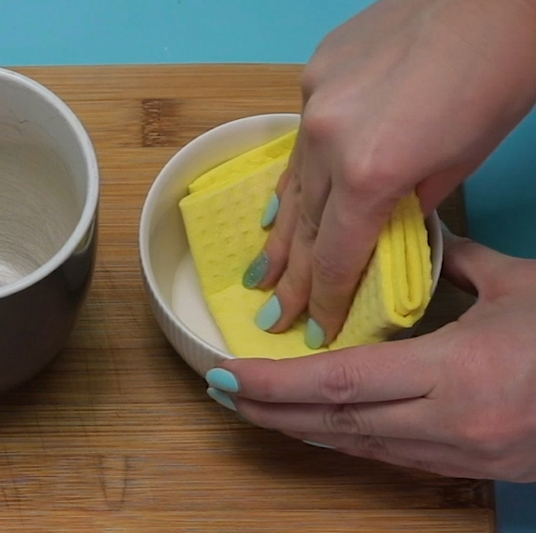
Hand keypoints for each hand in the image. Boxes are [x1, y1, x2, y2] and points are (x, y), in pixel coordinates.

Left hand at [207, 230, 535, 481]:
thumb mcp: (519, 288)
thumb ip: (457, 265)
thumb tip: (415, 240)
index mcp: (457, 373)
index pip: (340, 381)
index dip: (276, 382)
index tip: (227, 373)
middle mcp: (450, 423)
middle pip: (336, 422)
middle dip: (271, 410)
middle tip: (222, 393)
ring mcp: (461, 454)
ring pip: (358, 445)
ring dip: (300, 428)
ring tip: (254, 409)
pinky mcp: (473, 469)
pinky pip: (389, 457)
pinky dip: (344, 439)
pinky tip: (315, 427)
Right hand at [251, 0, 535, 347]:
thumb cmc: (498, 77)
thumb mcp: (462, 163)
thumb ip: (410, 206)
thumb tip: (382, 229)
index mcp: (371, 171)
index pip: (334, 255)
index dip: (324, 299)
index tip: (314, 328)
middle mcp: (328, 141)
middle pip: (301, 226)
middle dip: (289, 278)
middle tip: (271, 315)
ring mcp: (314, 103)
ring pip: (290, 184)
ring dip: (278, 235)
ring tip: (260, 274)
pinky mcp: (313, 74)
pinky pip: (296, 144)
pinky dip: (292, 179)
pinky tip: (277, 207)